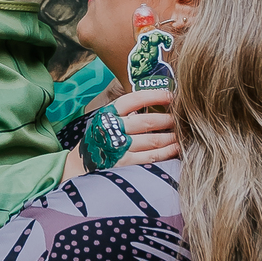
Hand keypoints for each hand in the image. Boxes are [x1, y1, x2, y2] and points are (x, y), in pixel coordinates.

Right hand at [63, 91, 177, 177]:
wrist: (80, 164)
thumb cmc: (100, 136)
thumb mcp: (106, 117)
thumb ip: (126, 110)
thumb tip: (156, 99)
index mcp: (108, 113)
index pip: (134, 99)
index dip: (154, 96)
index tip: (171, 95)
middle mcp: (112, 129)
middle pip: (146, 121)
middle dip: (168, 119)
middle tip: (181, 117)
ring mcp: (118, 148)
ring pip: (153, 141)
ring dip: (171, 136)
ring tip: (182, 133)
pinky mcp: (124, 165)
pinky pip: (151, 157)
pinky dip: (167, 152)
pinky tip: (176, 148)